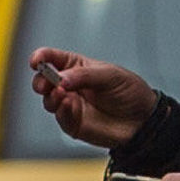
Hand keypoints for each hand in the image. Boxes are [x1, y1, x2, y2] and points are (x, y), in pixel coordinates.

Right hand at [26, 49, 156, 144]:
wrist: (142, 119)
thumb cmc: (129, 91)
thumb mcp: (110, 75)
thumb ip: (84, 76)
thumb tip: (61, 80)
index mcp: (76, 66)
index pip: (52, 58)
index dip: (41, 57)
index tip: (37, 60)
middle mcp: (69, 85)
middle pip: (43, 80)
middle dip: (41, 80)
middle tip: (47, 83)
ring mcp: (70, 104)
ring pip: (48, 100)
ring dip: (50, 96)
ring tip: (60, 94)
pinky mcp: (73, 123)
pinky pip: (60, 117)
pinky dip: (61, 111)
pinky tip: (68, 105)